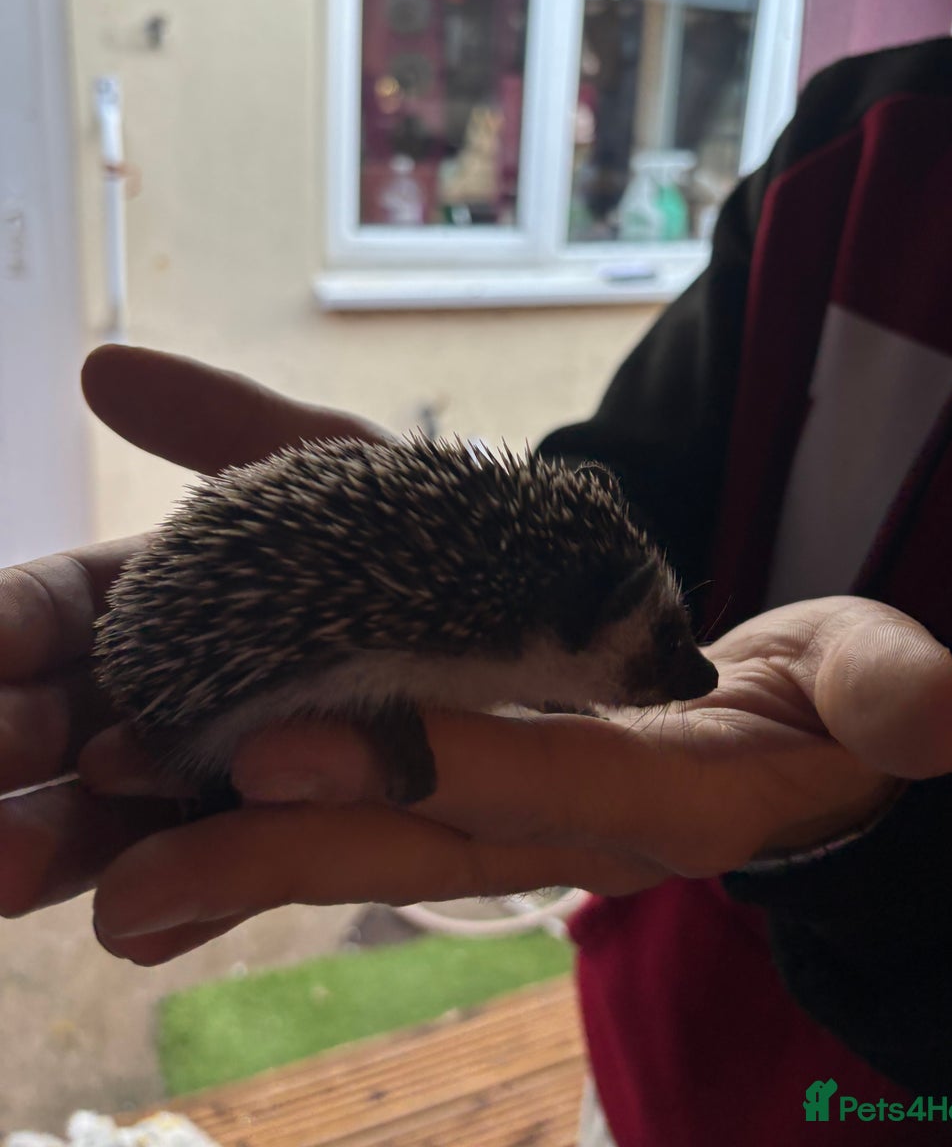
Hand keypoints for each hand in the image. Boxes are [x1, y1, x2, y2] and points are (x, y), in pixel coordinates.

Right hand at [0, 344, 385, 919]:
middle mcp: (189, 685)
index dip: (10, 632)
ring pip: (131, 813)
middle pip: (73, 724)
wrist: (557, 611)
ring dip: (69, 842)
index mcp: (175, 594)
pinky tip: (138, 928)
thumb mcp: (338, 465)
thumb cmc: (436, 526)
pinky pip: (241, 875)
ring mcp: (241, 768)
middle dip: (13, 753)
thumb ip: (222, 426)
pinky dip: (191, 899)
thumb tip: (96, 364)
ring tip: (12, 870)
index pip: (63, 615)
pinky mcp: (307, 835)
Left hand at [84, 595, 951, 964]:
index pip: (529, 784)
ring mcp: (506, 794)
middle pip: (405, 825)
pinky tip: (154, 787)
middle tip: (117, 875)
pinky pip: (366, 762)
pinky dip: (266, 771)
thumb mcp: (878, 684)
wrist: (792, 749)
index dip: (419, 766)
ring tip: (91, 865)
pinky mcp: (477, 762)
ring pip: (362, 811)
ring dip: (228, 835)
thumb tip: (931, 720)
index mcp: (655, 789)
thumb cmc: (830, 712)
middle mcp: (556, 809)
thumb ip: (894, 695)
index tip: (290, 746)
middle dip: (269, 842)